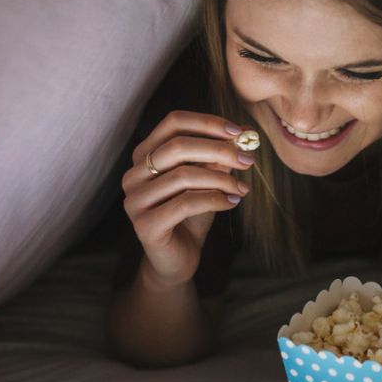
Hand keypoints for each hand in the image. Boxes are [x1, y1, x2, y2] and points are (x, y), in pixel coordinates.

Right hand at [121, 110, 253, 286]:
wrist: (177, 259)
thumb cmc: (191, 215)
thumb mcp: (207, 181)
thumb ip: (219, 158)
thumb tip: (246, 134)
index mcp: (144, 155)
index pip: (173, 122)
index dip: (207, 123)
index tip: (239, 133)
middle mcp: (133, 174)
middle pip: (177, 146)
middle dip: (219, 150)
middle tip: (248, 160)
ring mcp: (135, 200)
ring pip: (183, 176)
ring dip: (221, 180)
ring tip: (242, 188)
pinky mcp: (145, 225)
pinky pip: (185, 204)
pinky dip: (215, 200)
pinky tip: (232, 202)